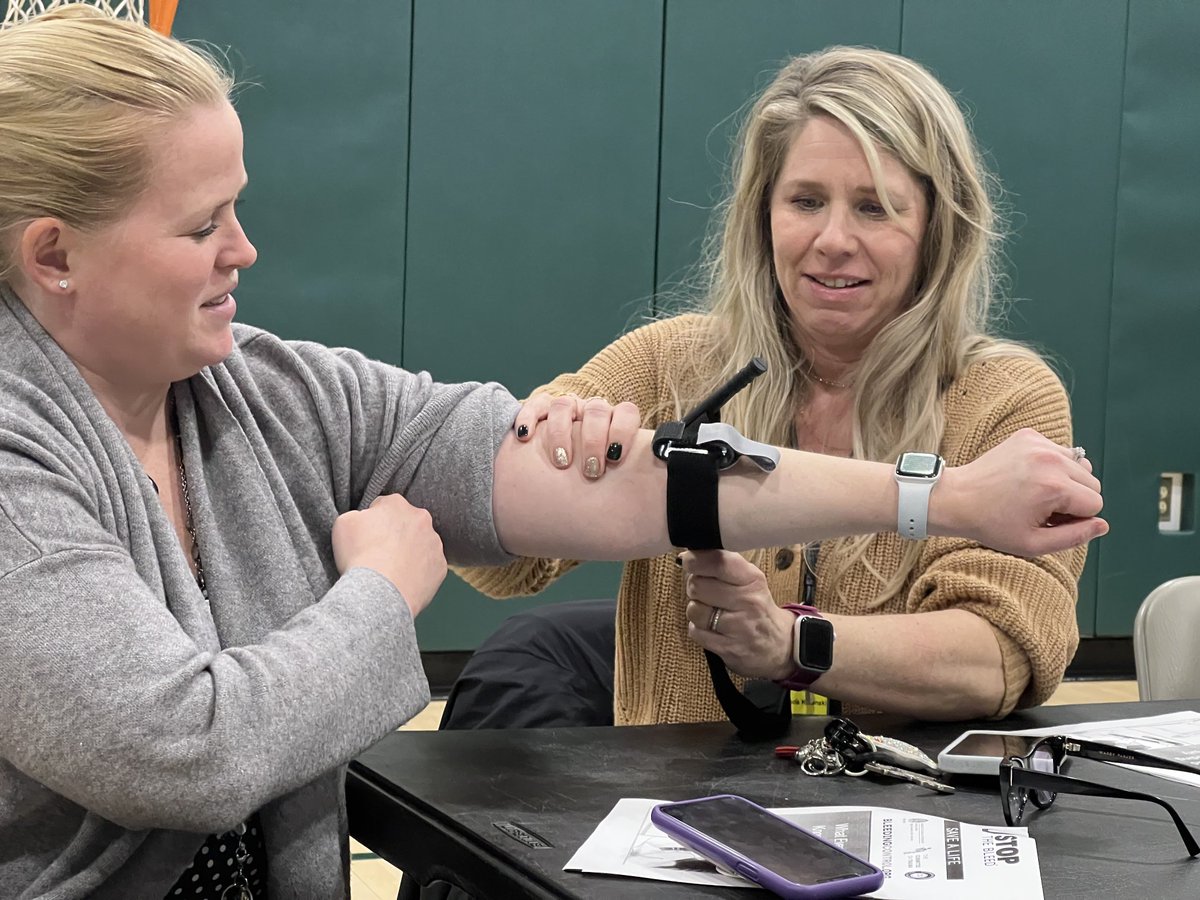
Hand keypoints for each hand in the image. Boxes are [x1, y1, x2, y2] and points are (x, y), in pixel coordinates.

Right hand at [331, 494, 446, 617]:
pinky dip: (418, 571)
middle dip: (395, 535)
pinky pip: (429, 566)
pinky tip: (403, 581)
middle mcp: (421, 519)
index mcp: (397, 504)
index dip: (372, 523)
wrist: (380, 593)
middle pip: (406, 524)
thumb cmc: (359, 556)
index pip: (384, 507)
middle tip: (379, 554)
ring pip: (420, 544)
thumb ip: (357, 514)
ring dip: (409, 552)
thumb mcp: (343, 524)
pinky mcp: (440, 566)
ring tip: (391, 570)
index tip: (366, 538)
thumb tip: (365, 519)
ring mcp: (434, 543)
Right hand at [513, 391, 640, 478]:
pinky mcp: (541, 408)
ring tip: (561, 463)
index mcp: (614, 422)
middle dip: (593, 440)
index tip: (615, 458)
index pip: (626, 413)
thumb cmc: (591, 481)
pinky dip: (529, 418)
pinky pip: (536, 405)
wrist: (557, 473)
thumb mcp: (610, 480)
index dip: (623, 431)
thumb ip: (622, 483)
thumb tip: (644, 514)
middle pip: (596, 410)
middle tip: (591, 470)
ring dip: (560, 433)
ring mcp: (567, 408)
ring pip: (564, 405)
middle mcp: (591, 411)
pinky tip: (525, 438)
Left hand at [681, 549, 794, 680]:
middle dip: (695, 587)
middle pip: (698, 586)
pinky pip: (695, 632)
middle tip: (705, 591)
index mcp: (752, 579)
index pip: (718, 563)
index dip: (696, 561)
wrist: (778, 645)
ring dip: (696, 609)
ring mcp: (738, 627)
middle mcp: (747, 601)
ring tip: (710, 611)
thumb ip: (722, 564)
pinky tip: (712, 628)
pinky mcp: (728, 648)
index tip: (690, 561)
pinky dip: (698, 629)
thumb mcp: (749, 580)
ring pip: (694, 610)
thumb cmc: (756, 606)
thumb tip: (687, 555)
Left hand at [934, 428, 1107, 556]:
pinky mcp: (1028, 435)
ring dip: (1066, 481)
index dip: (1076, 519)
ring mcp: (1038, 443)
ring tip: (1036, 493)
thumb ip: (1075, 537)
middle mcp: (1050, 459)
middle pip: (1092, 482)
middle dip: (1074, 499)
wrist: (956, 499)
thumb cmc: (992, 525)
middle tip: (1043, 509)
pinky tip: (1028, 477)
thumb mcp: (1034, 544)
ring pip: (1079, 465)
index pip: (1096, 504)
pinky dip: (1051, 465)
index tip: (1049, 521)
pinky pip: (1059, 451)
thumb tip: (1103, 525)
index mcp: (1054, 486)